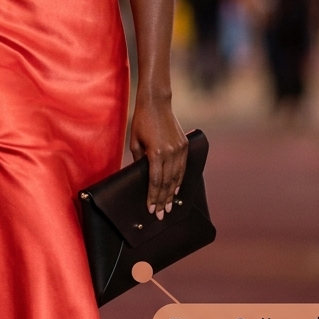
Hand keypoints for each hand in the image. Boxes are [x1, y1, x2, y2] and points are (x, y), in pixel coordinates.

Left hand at [129, 99, 186, 218]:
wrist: (157, 102)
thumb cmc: (141, 121)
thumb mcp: (135, 142)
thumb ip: (138, 160)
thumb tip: (141, 177)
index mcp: (156, 152)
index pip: (155, 181)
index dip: (153, 197)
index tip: (151, 209)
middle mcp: (170, 152)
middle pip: (167, 183)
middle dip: (163, 200)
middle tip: (161, 215)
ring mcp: (180, 149)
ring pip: (177, 177)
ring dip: (172, 193)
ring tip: (169, 206)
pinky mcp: (184, 145)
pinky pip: (182, 167)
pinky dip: (179, 180)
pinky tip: (175, 190)